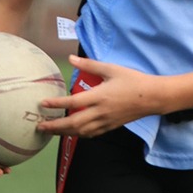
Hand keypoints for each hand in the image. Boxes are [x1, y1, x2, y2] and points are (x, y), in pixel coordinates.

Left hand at [36, 57, 164, 137]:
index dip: (56, 104)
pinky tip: (72, 132)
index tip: (42, 104)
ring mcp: (106, 121)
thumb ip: (90, 65)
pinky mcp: (111, 126)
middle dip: (55, 126)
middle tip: (39, 126)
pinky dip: (79, 134)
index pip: (73, 103)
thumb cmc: (133, 80)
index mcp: (99, 96)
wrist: (152, 97)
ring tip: (50, 131)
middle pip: (73, 124)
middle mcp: (100, 112)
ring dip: (64, 133)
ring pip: (81, 132)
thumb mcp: (111, 68)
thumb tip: (71, 58)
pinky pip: (91, 134)